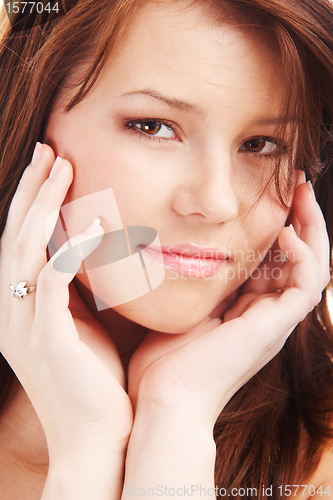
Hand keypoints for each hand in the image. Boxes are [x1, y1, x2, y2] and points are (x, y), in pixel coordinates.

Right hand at [0, 144, 132, 462]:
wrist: (96, 434)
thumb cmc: (94, 378)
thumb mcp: (80, 325)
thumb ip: (77, 290)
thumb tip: (94, 252)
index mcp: (21, 305)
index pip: (21, 240)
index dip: (32, 201)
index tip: (51, 166)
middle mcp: (11, 310)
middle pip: (15, 234)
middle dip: (30, 190)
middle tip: (49, 149)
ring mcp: (22, 324)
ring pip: (24, 249)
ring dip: (41, 205)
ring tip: (61, 166)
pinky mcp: (44, 338)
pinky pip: (51, 281)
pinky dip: (67, 248)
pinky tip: (93, 223)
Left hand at [128, 181, 329, 428]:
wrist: (163, 401)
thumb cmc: (163, 361)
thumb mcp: (181, 310)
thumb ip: (194, 285)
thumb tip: (182, 250)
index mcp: (246, 311)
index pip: (274, 262)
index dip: (277, 228)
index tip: (270, 196)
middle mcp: (266, 315)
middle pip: (299, 260)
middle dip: (301, 220)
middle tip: (297, 185)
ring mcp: (273, 322)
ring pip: (313, 268)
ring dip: (311, 229)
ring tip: (302, 195)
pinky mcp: (274, 328)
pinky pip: (306, 285)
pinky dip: (304, 256)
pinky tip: (285, 232)